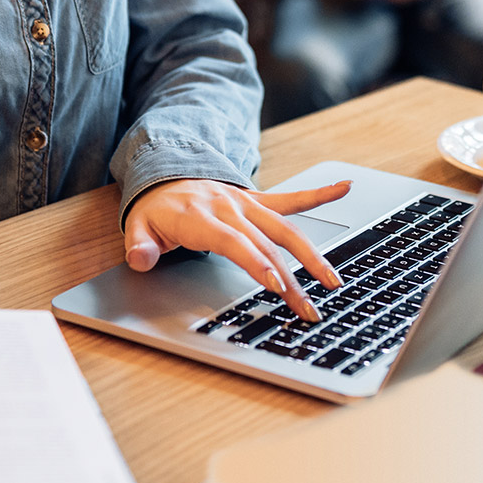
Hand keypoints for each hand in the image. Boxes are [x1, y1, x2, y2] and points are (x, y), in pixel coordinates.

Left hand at [123, 178, 353, 321]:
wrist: (165, 176)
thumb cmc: (156, 210)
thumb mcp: (138, 227)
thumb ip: (139, 245)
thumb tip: (140, 258)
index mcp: (201, 218)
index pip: (233, 242)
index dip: (256, 262)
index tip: (276, 283)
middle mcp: (230, 208)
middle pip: (266, 245)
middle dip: (290, 278)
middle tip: (307, 307)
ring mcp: (247, 203)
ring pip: (285, 228)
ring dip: (311, 254)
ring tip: (332, 280)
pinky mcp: (258, 200)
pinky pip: (291, 199)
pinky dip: (319, 194)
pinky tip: (344, 188)